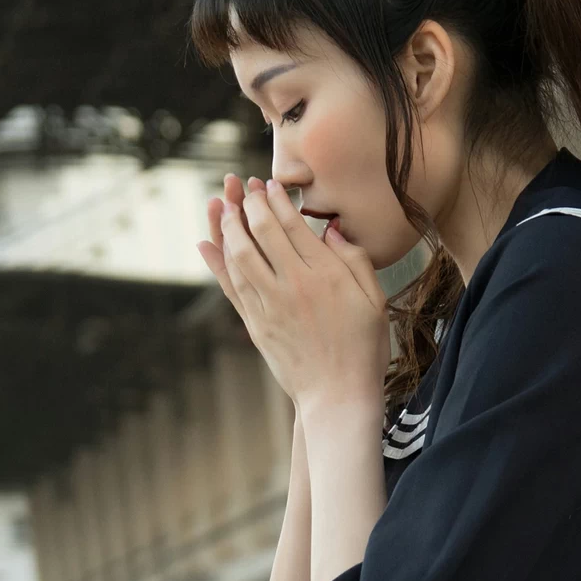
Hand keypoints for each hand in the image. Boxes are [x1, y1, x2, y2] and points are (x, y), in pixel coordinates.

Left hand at [196, 174, 386, 416]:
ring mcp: (270, 306)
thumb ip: (354, 260)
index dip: (276, 200)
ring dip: (228, 226)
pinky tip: (205, 243)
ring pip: (239, 256)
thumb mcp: (374, 300)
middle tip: (243, 186)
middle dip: (249, 204)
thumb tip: (329, 229)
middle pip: (261, 233)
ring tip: (223, 205)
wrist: (338, 396)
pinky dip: (215, 263)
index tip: (269, 184)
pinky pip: (230, 287)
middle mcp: (293, 286)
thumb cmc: (364, 348)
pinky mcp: (255, 325)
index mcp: (326, 275)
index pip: (292, 225)